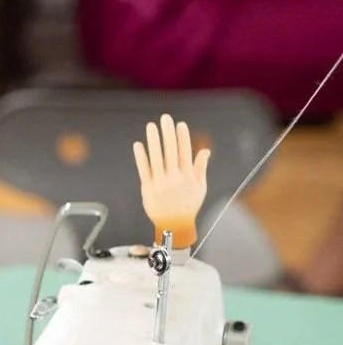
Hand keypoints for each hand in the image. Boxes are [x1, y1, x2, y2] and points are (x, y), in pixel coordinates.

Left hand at [133, 113, 210, 246]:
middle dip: (168, 133)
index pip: (185, 152)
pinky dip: (141, 157)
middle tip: (165, 118)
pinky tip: (138, 145)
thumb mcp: (200, 187)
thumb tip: (205, 150)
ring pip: (156, 158)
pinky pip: (143, 170)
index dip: (182, 137)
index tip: (180, 124)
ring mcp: (160, 183)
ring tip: (151, 126)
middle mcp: (174, 178)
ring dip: (154, 140)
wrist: (174, 226)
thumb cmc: (188, 206)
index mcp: (188, 176)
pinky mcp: (147, 188)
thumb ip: (200, 167)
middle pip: (170, 151)